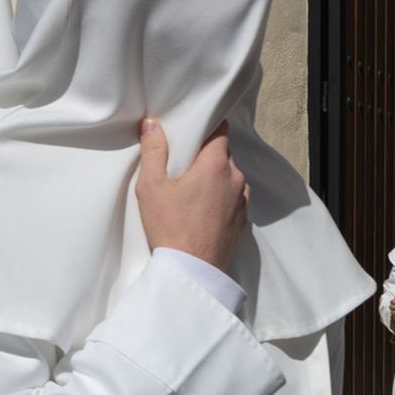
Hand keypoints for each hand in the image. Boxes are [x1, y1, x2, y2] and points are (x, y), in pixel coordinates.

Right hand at [136, 119, 248, 268]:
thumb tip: (153, 124)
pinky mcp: (243, 218)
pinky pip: (233, 195)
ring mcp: (242, 199)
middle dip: (204, 154)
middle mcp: (236, 178)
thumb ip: (153, 150)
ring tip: (190, 189)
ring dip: (213, 176)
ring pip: (229, 175)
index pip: (221, 130)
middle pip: (223, 153)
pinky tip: (200, 207)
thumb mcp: (151, 186)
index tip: (189, 134)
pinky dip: (220, 195)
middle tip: (181, 165)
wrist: (192, 270)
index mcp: (216, 164)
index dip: (206, 128)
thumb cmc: (170, 227)